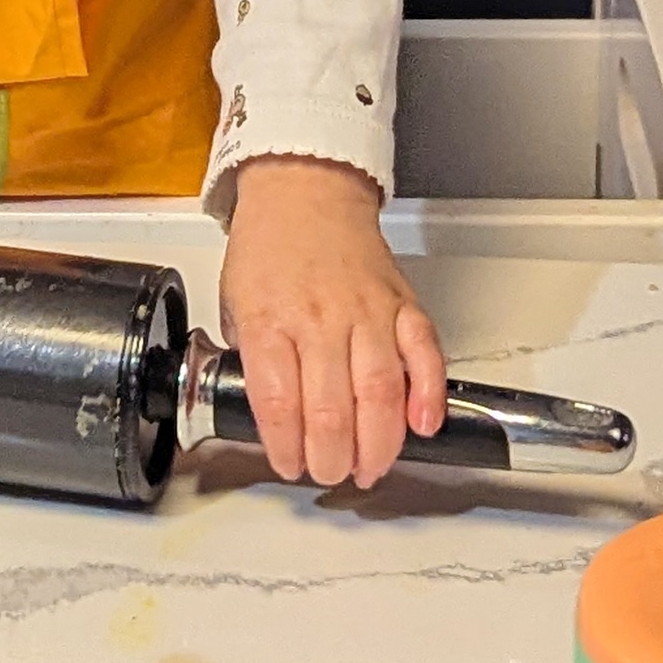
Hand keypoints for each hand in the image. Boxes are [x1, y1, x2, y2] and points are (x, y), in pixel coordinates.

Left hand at [215, 154, 447, 490]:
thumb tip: (263, 413)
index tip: (289, 464)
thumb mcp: (234, 302)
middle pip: (331, 409)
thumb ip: (249, 358)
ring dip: (378, 444)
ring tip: (369, 467)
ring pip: (379, 392)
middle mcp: (320, 319)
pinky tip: (423, 425)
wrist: (306, 190)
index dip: (285, 446)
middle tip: (330, 473)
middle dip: (331, 457)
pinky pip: (425, 354)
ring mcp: (367, 312)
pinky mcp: (403, 305)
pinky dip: (428, 394)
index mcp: (270, 320)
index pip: (278, 401)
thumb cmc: (270, 247)